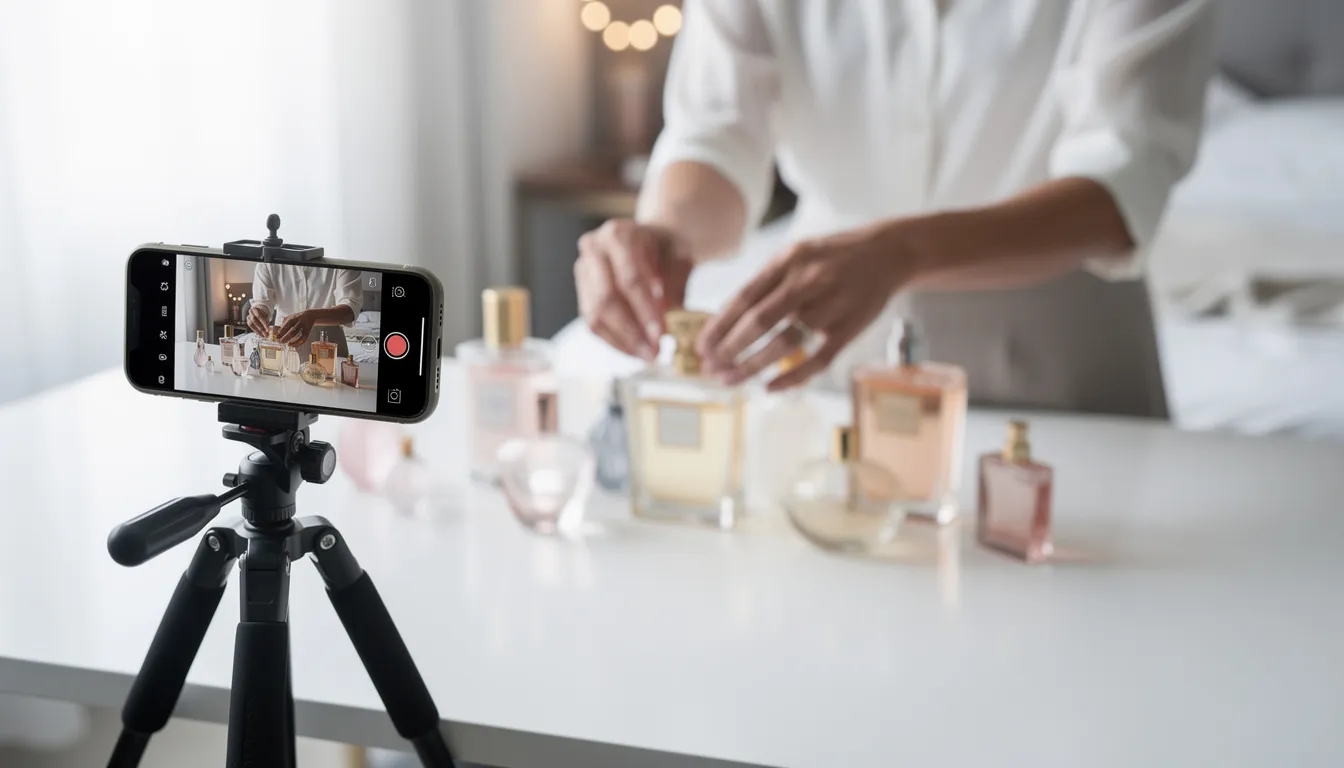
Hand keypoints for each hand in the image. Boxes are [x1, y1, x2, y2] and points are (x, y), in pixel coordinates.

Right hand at [246, 304, 271, 337]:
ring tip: (263, 335)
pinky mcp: (248, 321)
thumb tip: (268, 330)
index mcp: (255, 309)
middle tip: (266, 334)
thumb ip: (266, 321)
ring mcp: (248, 317)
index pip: (259, 316)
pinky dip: (256, 331)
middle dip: (261, 328)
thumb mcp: (266, 316)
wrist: (258, 312)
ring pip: (251, 324)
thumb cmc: (263, 314)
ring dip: (258, 331)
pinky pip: (251, 327)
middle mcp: (250, 313)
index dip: (264, 323)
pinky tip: (260, 334)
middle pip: (255, 321)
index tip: (268, 329)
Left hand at [276, 310, 316, 345]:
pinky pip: (303, 339)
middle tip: (280, 342)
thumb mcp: (290, 317)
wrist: (311, 315)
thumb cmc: (298, 317)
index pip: (286, 326)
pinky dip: (298, 343)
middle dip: (286, 337)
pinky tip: (293, 345)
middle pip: (292, 331)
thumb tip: (276, 331)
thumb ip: (283, 323)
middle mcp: (299, 322)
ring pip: (298, 335)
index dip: (281, 332)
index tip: (277, 337)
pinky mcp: (308, 332)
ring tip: (287, 344)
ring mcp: (304, 327)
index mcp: (293, 318)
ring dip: (292, 341)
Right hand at [575, 219, 693, 359]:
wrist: (649, 239)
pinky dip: (614, 340)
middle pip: (607, 299)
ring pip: (595, 314)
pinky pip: (593, 322)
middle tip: (654, 352)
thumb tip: (672, 317)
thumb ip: (676, 283)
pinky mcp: (582, 290)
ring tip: (648, 356)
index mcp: (618, 234)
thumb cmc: (666, 246)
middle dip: (632, 331)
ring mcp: (583, 269)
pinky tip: (635, 350)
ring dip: (622, 341)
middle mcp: (593, 249)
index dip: (645, 310)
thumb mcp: (681, 256)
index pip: (630, 278)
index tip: (661, 335)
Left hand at [697, 222, 913, 389]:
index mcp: (788, 260)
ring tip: (730, 380)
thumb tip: (727, 318)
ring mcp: (830, 306)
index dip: (719, 325)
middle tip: (709, 368)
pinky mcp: (849, 328)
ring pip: (784, 343)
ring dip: (753, 365)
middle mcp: (808, 281)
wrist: (889, 253)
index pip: (744, 297)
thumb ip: (767, 281)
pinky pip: (817, 359)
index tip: (700, 347)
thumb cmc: (834, 256)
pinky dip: (792, 376)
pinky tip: (770, 387)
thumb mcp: (797, 253)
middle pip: (759, 321)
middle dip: (729, 348)